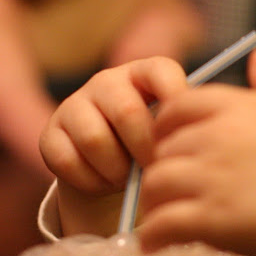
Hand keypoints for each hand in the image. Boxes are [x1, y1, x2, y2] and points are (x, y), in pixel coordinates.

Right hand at [39, 57, 188, 235]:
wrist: (113, 167)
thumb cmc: (154, 144)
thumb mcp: (176, 129)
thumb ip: (187, 122)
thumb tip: (205, 130)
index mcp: (145, 72)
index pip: (163, 72)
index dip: (177, 103)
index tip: (184, 134)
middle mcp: (108, 81)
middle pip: (128, 112)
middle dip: (146, 150)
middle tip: (156, 170)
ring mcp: (75, 104)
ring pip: (95, 140)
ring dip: (117, 170)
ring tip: (129, 179)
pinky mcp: (50, 133)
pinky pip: (68, 161)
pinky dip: (91, 181)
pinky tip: (105, 183)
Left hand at [137, 46, 255, 255]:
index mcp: (237, 107)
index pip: (178, 107)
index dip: (168, 127)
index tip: (172, 145)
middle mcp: (217, 137)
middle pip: (162, 148)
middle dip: (160, 168)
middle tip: (166, 190)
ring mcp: (212, 177)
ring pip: (155, 184)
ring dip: (152, 203)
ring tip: (158, 218)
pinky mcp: (212, 220)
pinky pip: (161, 225)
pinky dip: (152, 236)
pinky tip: (155, 245)